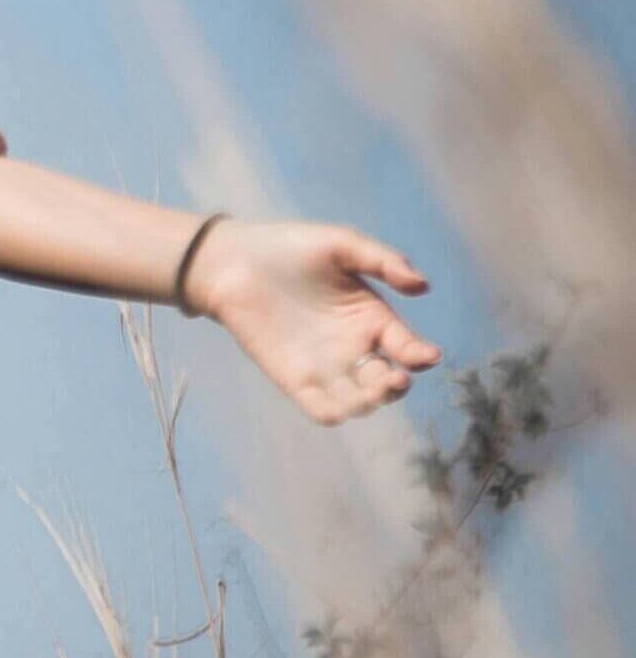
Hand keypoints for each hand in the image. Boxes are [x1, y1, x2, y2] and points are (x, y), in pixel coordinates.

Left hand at [186, 218, 443, 425]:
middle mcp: (352, 347)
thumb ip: (383, 261)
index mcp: (371, 318)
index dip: (420, 355)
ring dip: (370, 403)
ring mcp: (323, 366)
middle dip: (395, 386)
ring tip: (370, 389)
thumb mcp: (342, 245)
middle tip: (394, 377)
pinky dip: (332, 413)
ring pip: (358, 400)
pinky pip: (319, 406)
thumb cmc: (287, 248)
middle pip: (387, 382)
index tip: (425, 356)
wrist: (231, 261)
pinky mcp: (292, 378)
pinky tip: (338, 407)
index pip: (406, 346)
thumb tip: (422, 286)